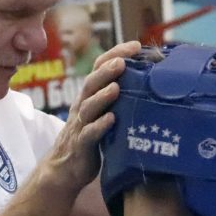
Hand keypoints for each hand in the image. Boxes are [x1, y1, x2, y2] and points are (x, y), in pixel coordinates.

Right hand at [46, 40, 140, 194]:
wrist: (65, 170)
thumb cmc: (90, 139)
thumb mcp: (103, 115)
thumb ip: (118, 100)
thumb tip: (150, 83)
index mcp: (88, 97)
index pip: (98, 68)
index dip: (114, 55)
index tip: (136, 45)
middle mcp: (82, 107)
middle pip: (91, 84)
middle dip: (106, 71)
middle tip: (122, 62)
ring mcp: (80, 126)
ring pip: (88, 107)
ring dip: (102, 97)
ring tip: (116, 88)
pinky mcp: (81, 146)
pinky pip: (89, 134)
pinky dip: (100, 126)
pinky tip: (111, 120)